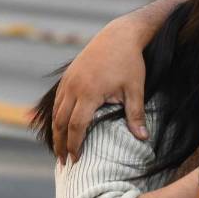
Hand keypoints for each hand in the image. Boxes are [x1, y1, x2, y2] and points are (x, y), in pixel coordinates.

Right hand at [53, 20, 148, 162]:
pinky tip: (60, 128)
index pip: (77, 126)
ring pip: (55, 112)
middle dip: (61, 143)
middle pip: (61, 122)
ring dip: (56, 132)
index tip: (77, 159)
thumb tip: (143, 138)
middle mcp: (73, 88)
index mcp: (89, 93)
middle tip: (64, 162)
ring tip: (60, 149)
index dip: (75, 144)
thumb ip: (136, 114)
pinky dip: (56, 117)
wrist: (118, 36)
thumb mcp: (135, 89)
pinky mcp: (67, 77)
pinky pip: (57, 101)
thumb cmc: (130, 63)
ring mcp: (68, 82)